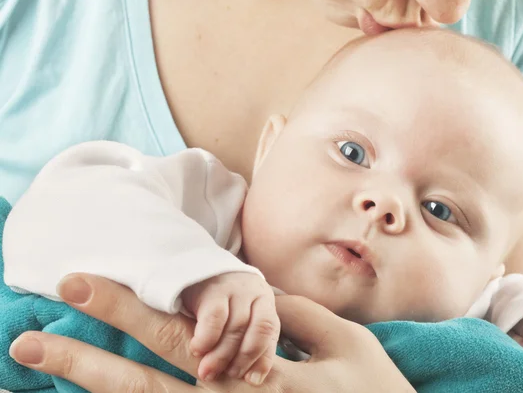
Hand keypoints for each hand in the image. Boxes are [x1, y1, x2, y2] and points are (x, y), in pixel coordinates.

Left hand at [9, 274, 414, 392]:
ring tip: (43, 360)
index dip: (129, 305)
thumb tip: (251, 289)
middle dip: (85, 354)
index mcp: (261, 375)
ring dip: (93, 386)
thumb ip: (296, 314)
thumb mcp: (348, 344)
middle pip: (145, 382)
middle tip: (29, 334)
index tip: (80, 281)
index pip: (181, 334)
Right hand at [181, 272, 278, 384]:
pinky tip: (197, 350)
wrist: (196, 268)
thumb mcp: (239, 316)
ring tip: (207, 372)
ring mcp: (234, 288)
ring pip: (235, 327)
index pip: (270, 331)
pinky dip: (206, 339)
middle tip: (228, 377)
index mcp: (264, 301)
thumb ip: (248, 339)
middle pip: (256, 330)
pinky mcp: (211, 288)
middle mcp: (253, 292)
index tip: (252, 380)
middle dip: (243, 359)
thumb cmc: (221, 301)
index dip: (263, 358)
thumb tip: (252, 379)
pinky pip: (214, 317)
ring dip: (221, 354)